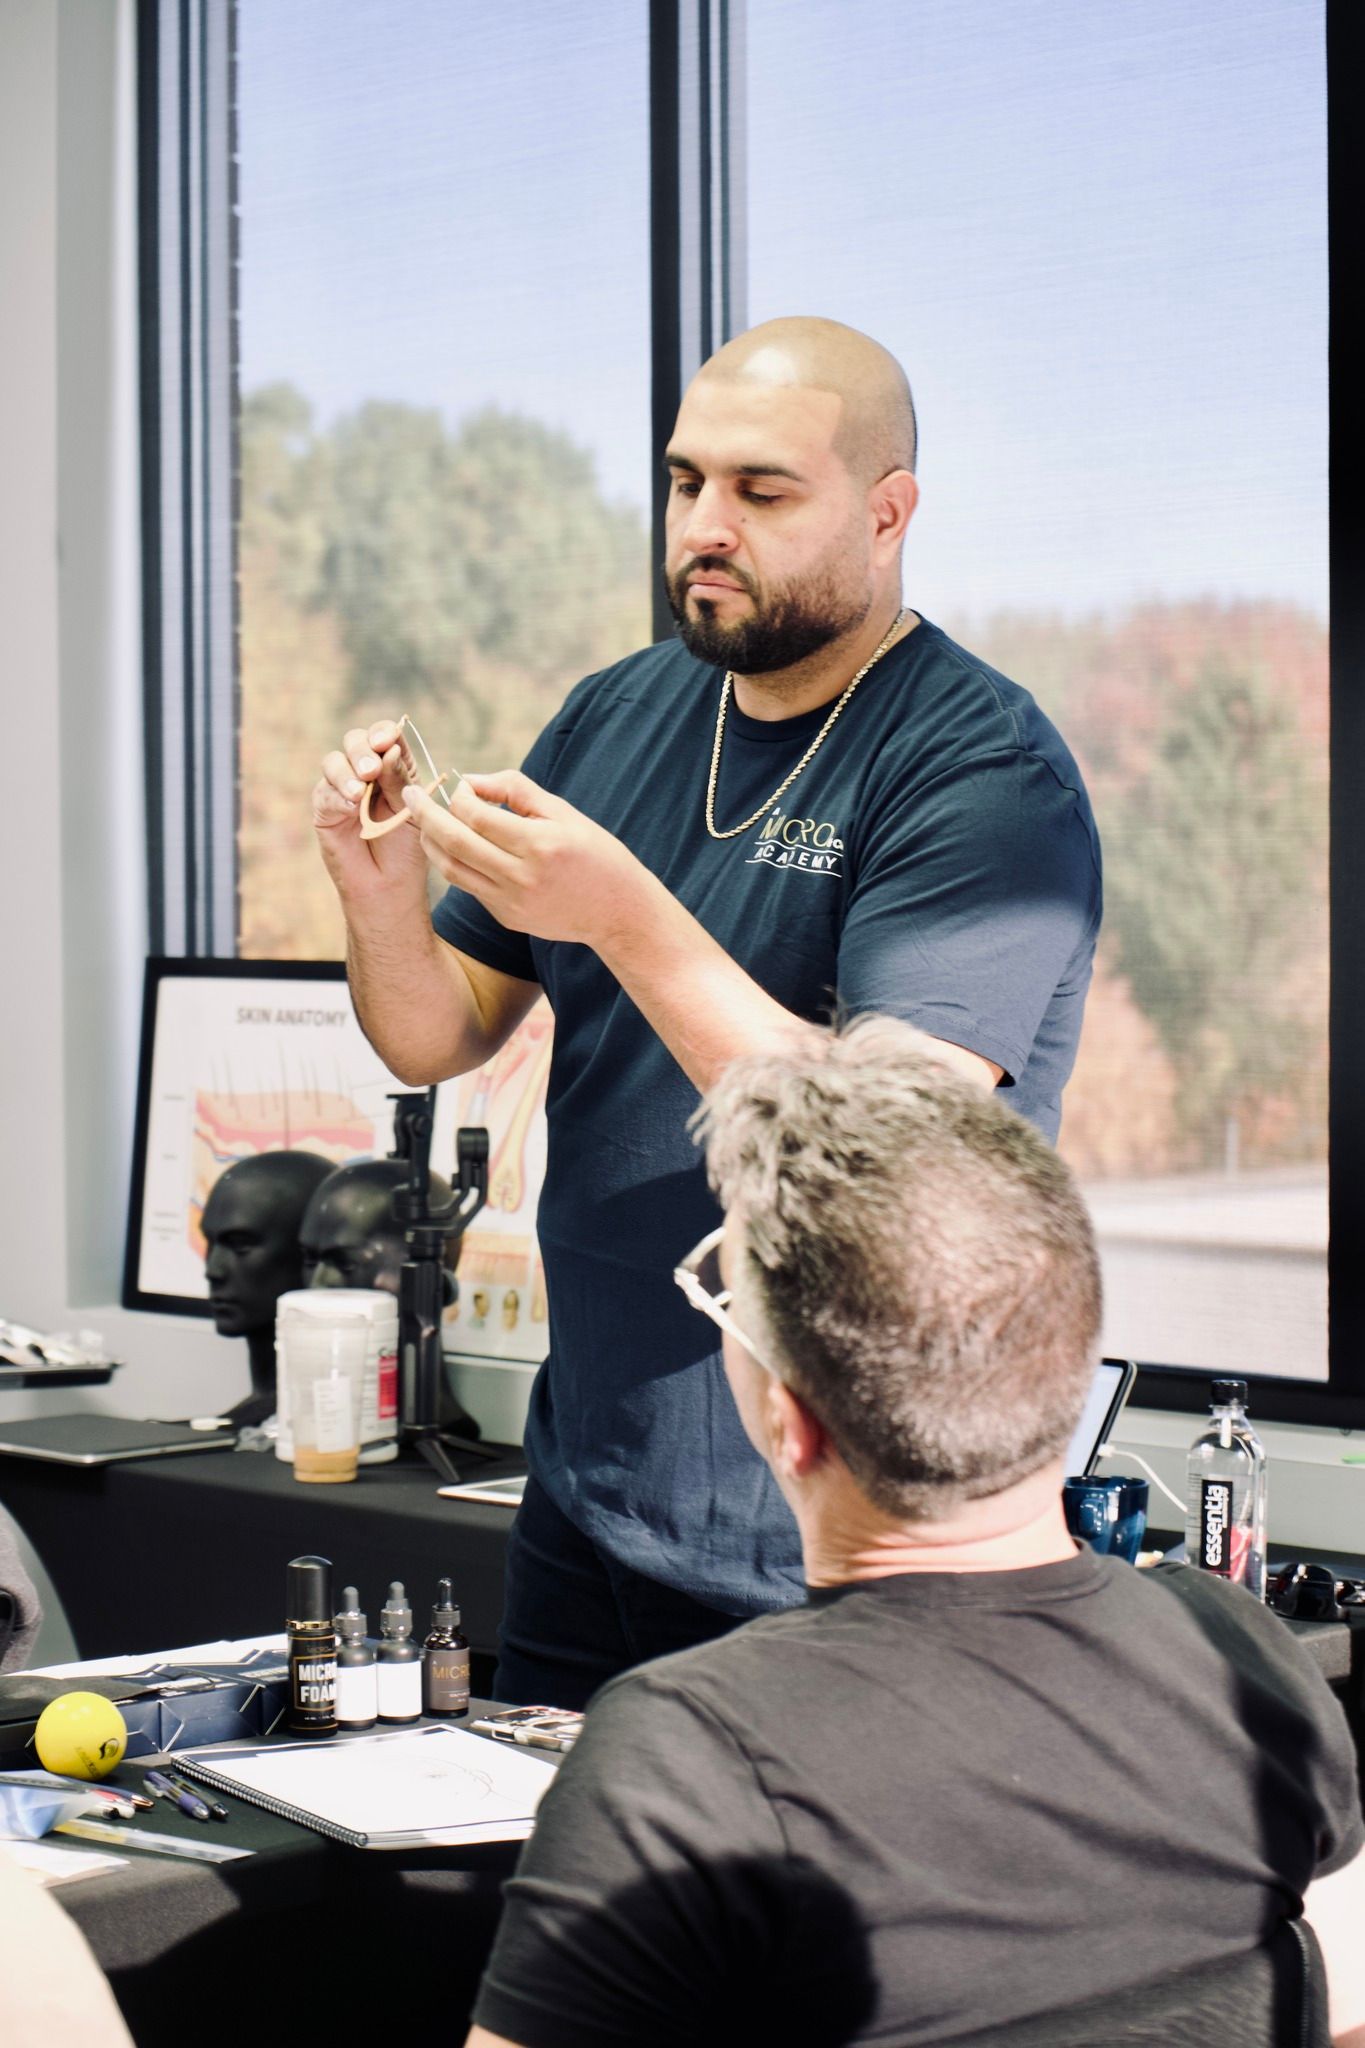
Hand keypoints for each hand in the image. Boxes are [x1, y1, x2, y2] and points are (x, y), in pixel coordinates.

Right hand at [313, 719, 428, 903]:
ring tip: (360, 794)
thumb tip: (388, 749)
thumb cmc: (407, 849)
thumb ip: (399, 780)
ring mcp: (342, 788)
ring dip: (346, 772)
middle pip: (355, 740)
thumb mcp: (411, 810)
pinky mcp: (325, 809)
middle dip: (361, 750)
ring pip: (334, 761)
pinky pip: (324, 792)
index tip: (387, 740)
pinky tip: (350, 807)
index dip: (384, 732)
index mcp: (394, 767)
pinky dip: (337, 796)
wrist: (389, 886)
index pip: (386, 736)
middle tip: (370, 770)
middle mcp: (366, 773)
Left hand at [402, 770, 651, 948]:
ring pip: (452, 869)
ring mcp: (511, 902)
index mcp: (540, 844)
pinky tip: (452, 847)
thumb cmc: (596, 854)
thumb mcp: (565, 813)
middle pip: (454, 842)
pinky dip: (455, 863)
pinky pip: (469, 886)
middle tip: (409, 795)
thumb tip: (471, 781)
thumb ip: (517, 791)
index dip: (459, 797)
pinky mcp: (506, 917)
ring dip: (431, 843)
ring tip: (422, 822)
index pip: (477, 816)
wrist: (618, 912)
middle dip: (425, 815)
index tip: (457, 785)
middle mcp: (521, 877)